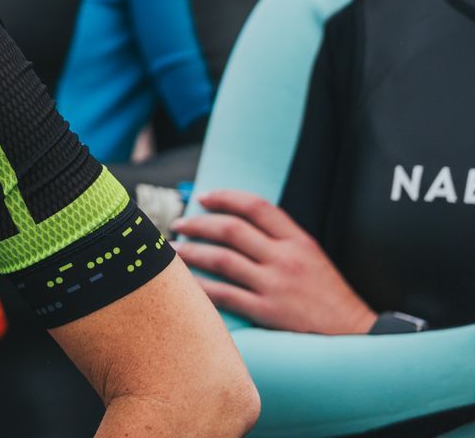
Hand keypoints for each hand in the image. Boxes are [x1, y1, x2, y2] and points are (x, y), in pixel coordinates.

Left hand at [171, 188, 375, 333]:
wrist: (355, 334)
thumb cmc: (329, 295)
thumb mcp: (312, 256)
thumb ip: (280, 238)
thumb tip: (237, 223)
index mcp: (299, 241)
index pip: (257, 206)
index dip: (226, 197)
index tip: (204, 197)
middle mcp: (286, 259)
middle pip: (231, 230)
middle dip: (199, 224)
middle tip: (179, 224)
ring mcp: (276, 286)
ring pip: (222, 260)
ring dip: (192, 252)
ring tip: (175, 250)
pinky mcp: (268, 313)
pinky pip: (225, 295)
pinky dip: (201, 287)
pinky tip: (185, 283)